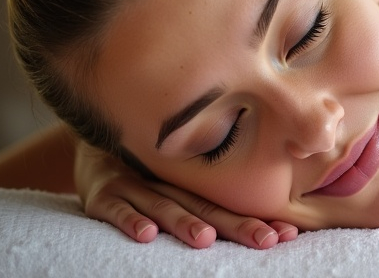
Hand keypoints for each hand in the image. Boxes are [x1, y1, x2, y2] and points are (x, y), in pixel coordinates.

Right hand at [75, 141, 297, 248]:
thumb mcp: (176, 175)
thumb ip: (210, 190)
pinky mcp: (102, 193)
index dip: (257, 218)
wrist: (90, 139)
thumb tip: (266, 214)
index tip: (288, 233)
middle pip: (206, 205)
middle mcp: (168, 182)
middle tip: (266, 239)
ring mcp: (134, 185)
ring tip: (206, 238)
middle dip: (237, 225)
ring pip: (165, 204)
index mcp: (191, 181)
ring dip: (185, 222)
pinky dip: (130, 221)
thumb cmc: (143, 167)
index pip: (229, 203)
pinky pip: (116, 208)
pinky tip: (147, 235)